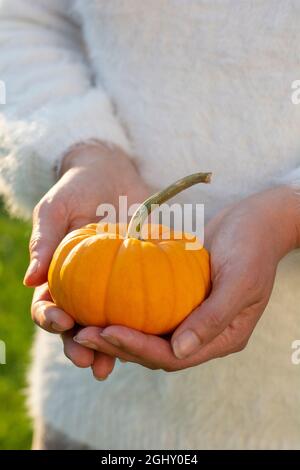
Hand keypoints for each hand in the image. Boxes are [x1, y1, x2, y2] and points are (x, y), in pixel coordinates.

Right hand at [25, 142, 149, 378]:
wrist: (113, 174)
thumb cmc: (78, 188)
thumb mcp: (56, 208)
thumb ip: (43, 240)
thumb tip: (29, 280)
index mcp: (57, 274)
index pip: (46, 305)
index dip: (50, 318)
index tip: (63, 321)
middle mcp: (81, 287)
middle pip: (74, 326)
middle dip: (77, 346)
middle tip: (88, 360)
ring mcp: (109, 286)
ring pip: (104, 324)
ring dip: (106, 348)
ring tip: (111, 365)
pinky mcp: (135, 280)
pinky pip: (136, 306)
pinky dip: (138, 325)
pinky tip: (147, 339)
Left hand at [73, 185, 299, 371]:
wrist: (256, 221)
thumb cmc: (253, 248)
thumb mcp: (240, 281)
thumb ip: (214, 318)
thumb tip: (179, 351)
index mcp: (222, 338)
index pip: (175, 357)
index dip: (140, 349)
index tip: (107, 332)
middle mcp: (204, 334)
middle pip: (157, 351)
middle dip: (120, 345)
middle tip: (83, 332)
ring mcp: (192, 317)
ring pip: (150, 334)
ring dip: (119, 331)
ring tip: (84, 323)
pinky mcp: (181, 299)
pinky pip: (151, 310)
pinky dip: (128, 308)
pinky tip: (102, 300)